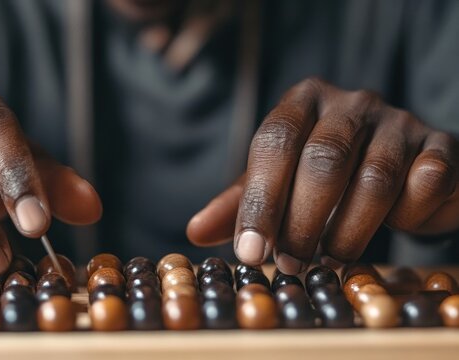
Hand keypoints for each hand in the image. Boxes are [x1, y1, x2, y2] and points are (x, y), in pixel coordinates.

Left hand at [187, 78, 458, 273]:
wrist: (402, 170)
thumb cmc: (328, 178)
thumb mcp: (279, 184)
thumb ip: (241, 204)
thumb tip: (194, 232)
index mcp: (302, 102)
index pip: (273, 142)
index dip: (262, 200)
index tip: (252, 252)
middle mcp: (351, 103)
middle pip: (322, 160)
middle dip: (302, 222)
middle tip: (291, 265)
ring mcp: (399, 120)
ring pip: (374, 178)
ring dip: (347, 232)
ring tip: (329, 262)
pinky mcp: (440, 146)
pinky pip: (423, 183)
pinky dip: (405, 217)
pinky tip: (391, 231)